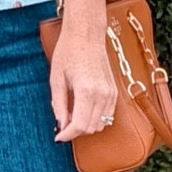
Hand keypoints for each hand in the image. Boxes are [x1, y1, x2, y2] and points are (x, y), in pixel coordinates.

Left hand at [50, 8, 117, 142]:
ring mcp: (111, 93)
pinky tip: (82, 111)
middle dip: (75, 132)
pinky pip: (107, 115)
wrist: (86, 35)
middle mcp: (102, 94)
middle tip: (61, 127)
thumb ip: (59, 105)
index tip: (58, 137)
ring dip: (85, 126)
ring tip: (71, 117)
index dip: (67, 135)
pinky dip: (95, 119)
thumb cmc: (68, 53)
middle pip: (90, 128)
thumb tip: (61, 125)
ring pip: (100, 124)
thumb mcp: (56, 79)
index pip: (79, 125)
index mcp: (86, 90)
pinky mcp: (114, 91)